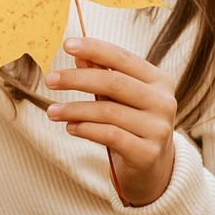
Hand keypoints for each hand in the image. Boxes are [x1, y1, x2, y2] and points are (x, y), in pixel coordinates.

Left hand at [43, 36, 177, 207]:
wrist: (152, 170)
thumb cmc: (132, 126)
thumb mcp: (119, 99)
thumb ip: (102, 75)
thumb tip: (78, 55)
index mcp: (159, 81)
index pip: (123, 58)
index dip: (95, 49)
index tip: (67, 45)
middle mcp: (163, 102)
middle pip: (114, 82)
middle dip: (77, 79)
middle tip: (50, 79)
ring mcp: (158, 128)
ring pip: (108, 111)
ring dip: (74, 109)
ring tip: (52, 111)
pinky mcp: (148, 153)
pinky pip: (110, 135)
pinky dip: (86, 129)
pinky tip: (70, 128)